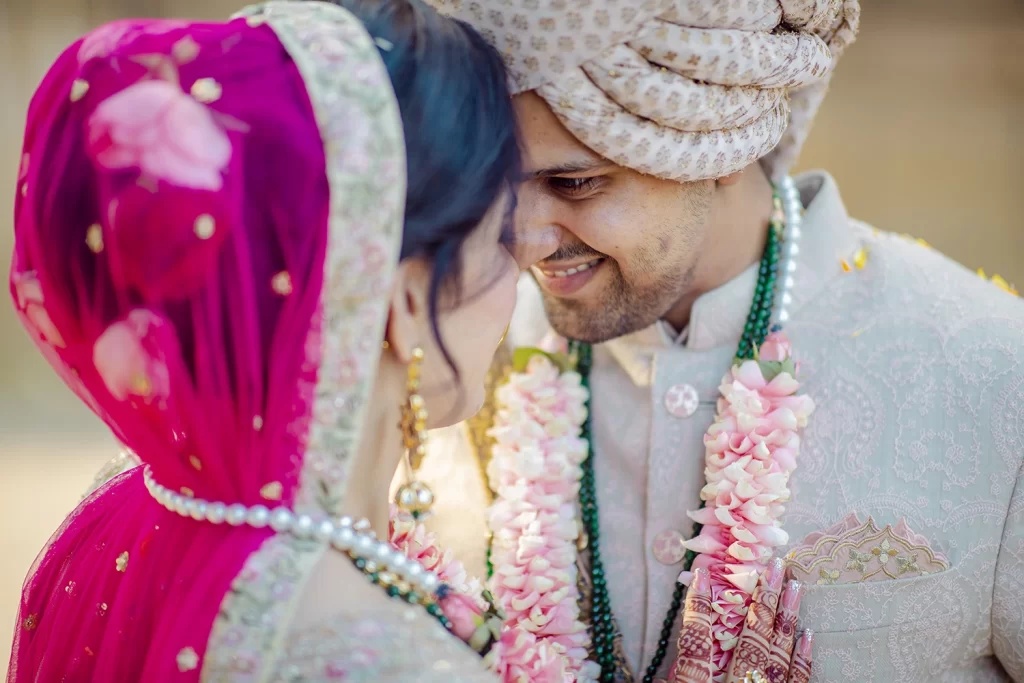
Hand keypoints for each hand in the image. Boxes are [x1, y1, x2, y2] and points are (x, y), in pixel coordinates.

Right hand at [672, 559, 813, 682]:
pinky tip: (807, 634)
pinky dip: (802, 658)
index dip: (697, 607)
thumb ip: (674, 679)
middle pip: (750, 639)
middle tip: (774, 566)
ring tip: (794, 587)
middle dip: (762, 599)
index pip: (695, 642)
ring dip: (785, 618)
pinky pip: (797, 681)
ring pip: (777, 654)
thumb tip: (665, 666)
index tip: (701, 575)